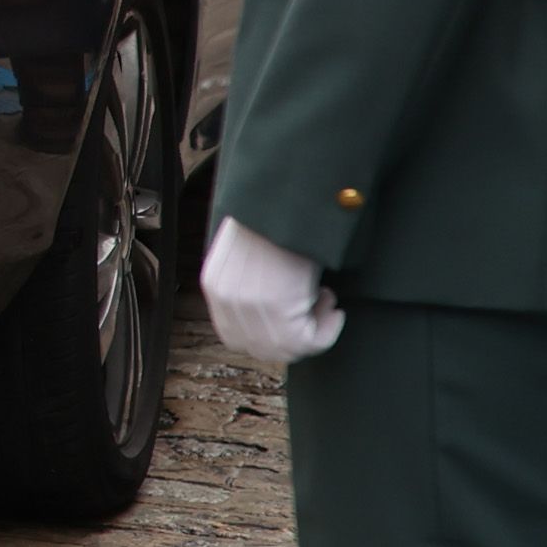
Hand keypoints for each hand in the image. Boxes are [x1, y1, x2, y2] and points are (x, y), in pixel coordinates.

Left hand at [200, 215, 343, 365]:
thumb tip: (275, 309)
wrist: (284, 196)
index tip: (295, 318)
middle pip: (260, 349)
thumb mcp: (248, 254)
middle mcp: (226, 299)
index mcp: (215, 284)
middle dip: (294, 338)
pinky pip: (307, 342)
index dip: (268, 337)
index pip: (234, 337)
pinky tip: (332, 302)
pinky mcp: (276, 308)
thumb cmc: (276, 217)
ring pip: (286, 350)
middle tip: (317, 308)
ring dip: (314, 331)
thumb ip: (249, 283)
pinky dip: (327, 330)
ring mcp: (249, 306)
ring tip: (325, 298)